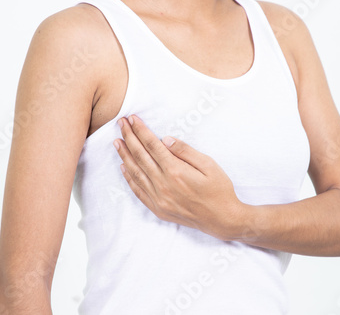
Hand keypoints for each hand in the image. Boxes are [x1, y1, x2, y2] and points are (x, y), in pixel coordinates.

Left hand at [113, 114, 246, 239]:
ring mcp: (159, 199)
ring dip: (125, 156)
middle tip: (120, 124)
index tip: (132, 119)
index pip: (152, 145)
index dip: (141, 131)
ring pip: (136, 173)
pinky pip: (138, 191)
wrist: (222, 219)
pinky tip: (124, 167)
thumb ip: (186, 151)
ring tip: (117, 142)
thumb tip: (165, 139)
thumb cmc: (219, 189)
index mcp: (176, 171)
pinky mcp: (158, 209)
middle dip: (129, 138)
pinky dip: (129, 178)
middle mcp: (163, 185)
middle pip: (140, 156)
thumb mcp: (209, 165)